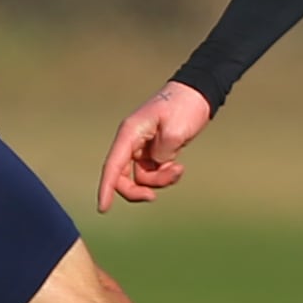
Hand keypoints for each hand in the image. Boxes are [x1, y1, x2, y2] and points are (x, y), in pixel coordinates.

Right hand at [102, 80, 215, 210]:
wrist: (199, 94)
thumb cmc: (185, 106)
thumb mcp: (175, 131)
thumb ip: (162, 154)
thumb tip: (156, 164)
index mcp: (130, 133)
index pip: (113, 166)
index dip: (106, 188)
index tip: (103, 208)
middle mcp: (132, 141)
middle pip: (122, 177)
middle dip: (137, 190)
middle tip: (152, 197)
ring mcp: (143, 148)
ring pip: (141, 178)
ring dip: (159, 180)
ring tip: (178, 169)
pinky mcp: (156, 151)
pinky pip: (154, 173)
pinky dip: (165, 176)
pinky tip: (178, 167)